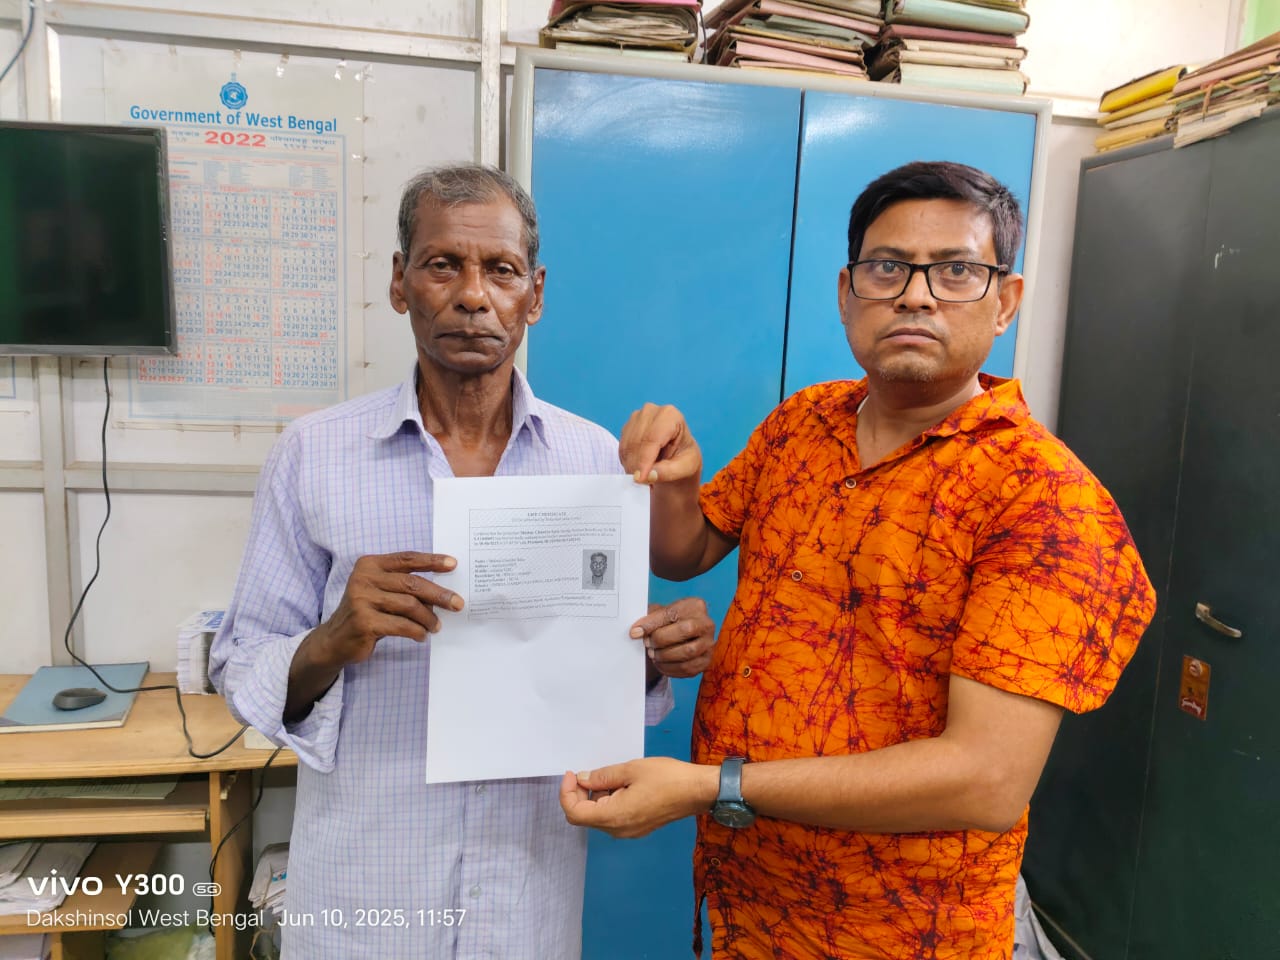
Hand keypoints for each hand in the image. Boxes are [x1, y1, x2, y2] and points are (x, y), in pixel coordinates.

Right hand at [308, 551, 462, 668]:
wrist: (334, 639)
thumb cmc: (365, 612)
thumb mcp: (379, 591)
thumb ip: (402, 585)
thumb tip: (441, 591)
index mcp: (369, 565)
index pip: (406, 558)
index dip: (432, 561)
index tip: (453, 564)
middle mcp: (364, 578)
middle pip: (412, 583)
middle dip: (439, 594)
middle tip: (457, 604)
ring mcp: (362, 599)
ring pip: (409, 605)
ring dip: (428, 618)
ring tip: (435, 626)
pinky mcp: (364, 621)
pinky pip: (402, 625)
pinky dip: (417, 631)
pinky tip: (421, 635)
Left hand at [559, 758, 717, 837]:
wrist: (697, 791)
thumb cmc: (666, 778)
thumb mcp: (631, 770)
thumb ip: (603, 777)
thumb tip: (582, 780)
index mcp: (614, 817)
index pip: (575, 813)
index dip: (567, 793)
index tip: (572, 774)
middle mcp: (618, 830)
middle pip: (586, 816)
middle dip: (581, 793)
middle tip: (589, 771)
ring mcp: (628, 831)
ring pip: (599, 816)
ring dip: (597, 796)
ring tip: (612, 775)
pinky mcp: (638, 827)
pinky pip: (613, 817)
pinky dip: (609, 801)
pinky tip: (622, 785)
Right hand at [619, 403, 701, 484]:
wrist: (677, 456)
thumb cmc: (685, 459)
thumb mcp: (685, 467)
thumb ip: (669, 472)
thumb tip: (649, 475)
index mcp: (670, 415)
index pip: (652, 438)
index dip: (644, 460)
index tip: (640, 479)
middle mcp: (651, 411)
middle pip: (637, 441)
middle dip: (636, 465)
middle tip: (641, 482)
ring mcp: (637, 417)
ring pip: (627, 445)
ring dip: (631, 465)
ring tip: (643, 477)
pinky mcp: (627, 427)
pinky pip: (622, 448)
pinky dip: (627, 462)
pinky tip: (638, 469)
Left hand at [633, 598, 715, 680]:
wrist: (681, 638)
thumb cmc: (668, 623)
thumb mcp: (659, 613)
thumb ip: (649, 619)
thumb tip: (636, 631)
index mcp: (695, 606)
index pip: (672, 613)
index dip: (651, 623)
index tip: (635, 632)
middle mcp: (706, 624)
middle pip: (684, 631)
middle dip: (660, 639)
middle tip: (647, 643)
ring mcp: (708, 644)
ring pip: (687, 652)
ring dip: (664, 656)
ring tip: (653, 654)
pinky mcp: (705, 662)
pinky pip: (687, 668)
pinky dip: (669, 668)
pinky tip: (660, 663)